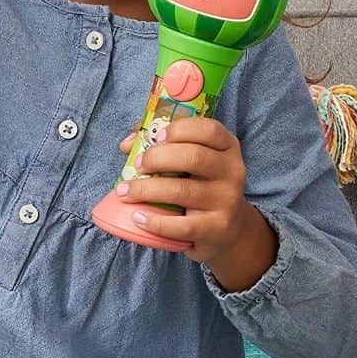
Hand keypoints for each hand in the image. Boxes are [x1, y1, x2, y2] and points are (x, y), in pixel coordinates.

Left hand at [116, 116, 253, 264]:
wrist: (226, 228)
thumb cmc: (199, 185)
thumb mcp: (190, 161)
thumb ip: (160, 145)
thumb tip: (128, 144)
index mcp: (226, 147)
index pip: (208, 130)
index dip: (180, 129)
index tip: (156, 137)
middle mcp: (232, 171)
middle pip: (193, 157)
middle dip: (157, 158)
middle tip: (137, 165)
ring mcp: (226, 200)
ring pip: (182, 190)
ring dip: (146, 190)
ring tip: (124, 192)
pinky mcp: (217, 228)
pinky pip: (183, 226)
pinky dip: (156, 222)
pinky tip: (138, 217)